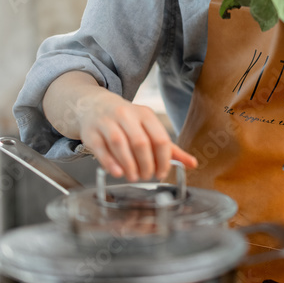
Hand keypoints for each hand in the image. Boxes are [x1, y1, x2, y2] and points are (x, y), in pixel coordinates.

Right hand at [73, 89, 197, 182]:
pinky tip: (117, 172)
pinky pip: (101, 149)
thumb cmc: (126, 121)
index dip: (163, 159)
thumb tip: (192, 164)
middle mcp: (126, 115)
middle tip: (147, 176)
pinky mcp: (91, 132)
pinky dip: (110, 163)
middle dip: (146, 164)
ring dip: (129, 165)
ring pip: (120, 144)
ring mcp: (107, 122)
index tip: (162, 173)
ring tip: (133, 177)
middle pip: (140, 142)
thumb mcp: (149, 128)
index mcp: (145, 114)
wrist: (93, 105)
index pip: (160, 138)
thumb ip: (170, 148)